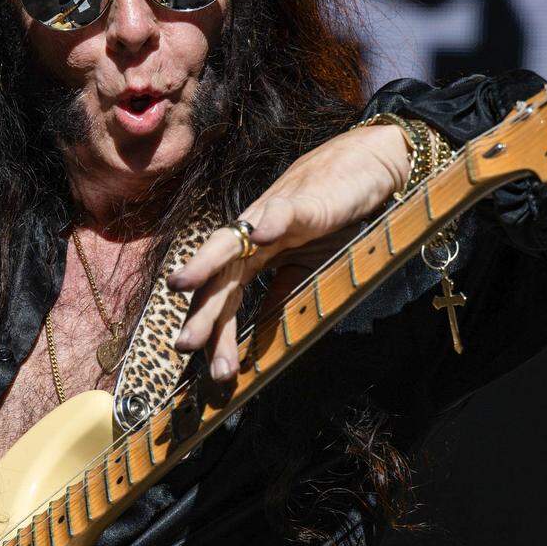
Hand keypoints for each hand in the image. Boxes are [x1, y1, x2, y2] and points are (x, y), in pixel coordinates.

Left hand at [168, 123, 410, 379]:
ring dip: (205, 264)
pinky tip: (258, 235)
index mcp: (251, 259)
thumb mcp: (304, 270)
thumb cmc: (331, 220)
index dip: (218, 336)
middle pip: (219, 280)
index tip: (217, 375)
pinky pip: (282, 211)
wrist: (364, 170)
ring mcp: (271, 217)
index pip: (227, 302)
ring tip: (182, 283)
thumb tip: (258, 339)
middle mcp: (251, 238)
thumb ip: (278, 298)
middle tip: (184, 346)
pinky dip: (270, 221)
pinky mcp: (301, 200)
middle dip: (202, 314)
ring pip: (230, 242)